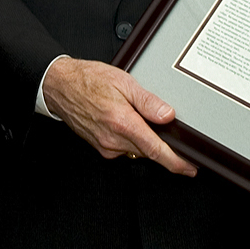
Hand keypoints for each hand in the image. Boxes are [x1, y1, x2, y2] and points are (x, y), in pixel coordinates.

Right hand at [42, 57, 196, 175]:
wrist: (59, 86)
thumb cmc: (87, 80)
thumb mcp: (123, 82)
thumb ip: (148, 101)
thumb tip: (168, 114)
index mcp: (122, 123)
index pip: (156, 150)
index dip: (176, 162)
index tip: (190, 168)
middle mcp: (113, 140)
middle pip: (149, 152)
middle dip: (162, 147)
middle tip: (168, 132)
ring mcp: (106, 146)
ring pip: (137, 150)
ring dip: (144, 140)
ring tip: (137, 116)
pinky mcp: (100, 147)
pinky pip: (124, 148)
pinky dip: (131, 139)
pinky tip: (125, 121)